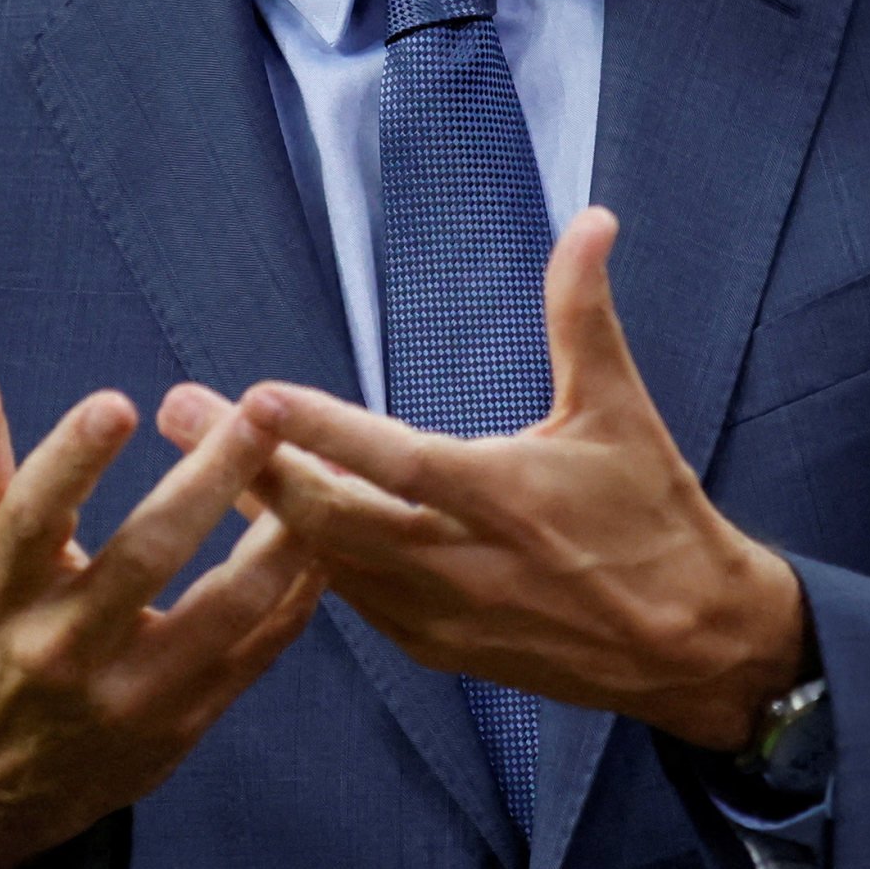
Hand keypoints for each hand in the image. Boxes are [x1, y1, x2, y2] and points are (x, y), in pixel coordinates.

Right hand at [0, 333, 330, 868]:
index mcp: (1, 588)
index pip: (33, 517)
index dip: (73, 459)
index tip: (118, 402)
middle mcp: (62, 644)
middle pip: (146, 555)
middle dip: (212, 478)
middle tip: (263, 410)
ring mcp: (127, 692)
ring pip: (220, 611)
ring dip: (277, 541)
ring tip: (317, 470)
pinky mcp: (180, 724)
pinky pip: (252, 655)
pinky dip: (293, 600)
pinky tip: (322, 545)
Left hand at [161, 209, 811, 751]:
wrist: (692, 644)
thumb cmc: (655, 515)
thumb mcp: (621, 408)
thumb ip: (585, 313)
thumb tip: (590, 218)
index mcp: (503, 497)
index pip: (391, 459)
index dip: (318, 430)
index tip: (253, 396)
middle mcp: (461, 563)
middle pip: (328, 520)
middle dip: (247, 467)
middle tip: (177, 412)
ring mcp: (443, 616)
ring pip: (327, 566)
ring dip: (263, 512)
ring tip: (200, 459)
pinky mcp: (439, 650)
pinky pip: (353, 602)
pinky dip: (309, 562)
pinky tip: (271, 523)